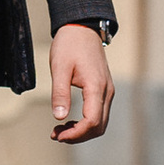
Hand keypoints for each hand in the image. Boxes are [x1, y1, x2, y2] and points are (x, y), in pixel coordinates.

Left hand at [49, 24, 113, 144]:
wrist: (82, 28)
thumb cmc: (70, 45)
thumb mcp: (60, 67)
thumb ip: (60, 93)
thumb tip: (59, 118)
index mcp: (96, 87)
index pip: (92, 122)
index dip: (76, 134)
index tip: (58, 135)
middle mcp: (106, 91)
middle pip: (99, 127)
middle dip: (78, 136)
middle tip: (56, 135)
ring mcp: (107, 91)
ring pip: (100, 122)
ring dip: (82, 131)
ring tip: (60, 129)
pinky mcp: (103, 89)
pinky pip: (99, 113)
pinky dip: (86, 122)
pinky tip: (69, 120)